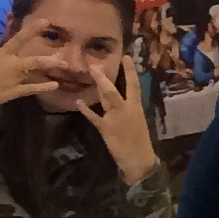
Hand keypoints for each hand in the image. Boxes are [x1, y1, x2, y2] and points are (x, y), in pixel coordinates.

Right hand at [0, 35, 69, 112]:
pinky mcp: (12, 92)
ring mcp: (11, 78)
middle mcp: (8, 64)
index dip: (32, 30)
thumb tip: (18, 54)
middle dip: (48, 58)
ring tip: (64, 65)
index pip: (18, 39)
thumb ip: (4, 58)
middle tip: (63, 56)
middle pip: (31, 59)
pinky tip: (54, 85)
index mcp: (0, 54)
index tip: (46, 22)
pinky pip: (31, 88)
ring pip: (33, 71)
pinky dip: (43, 87)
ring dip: (48, 68)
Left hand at [80, 55, 159, 185]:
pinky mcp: (106, 129)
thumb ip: (127, 109)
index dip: (130, 71)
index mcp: (136, 108)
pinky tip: (78, 102)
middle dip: (104, 78)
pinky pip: (94, 117)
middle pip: (114, 90)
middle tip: (94, 65)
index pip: (134, 85)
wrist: (139, 160)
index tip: (125, 57)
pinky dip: (86, 110)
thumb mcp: (137, 122)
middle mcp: (126, 110)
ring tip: (90, 73)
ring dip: (98, 86)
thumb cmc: (140, 142)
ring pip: (106, 98)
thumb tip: (116, 98)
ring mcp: (116, 119)